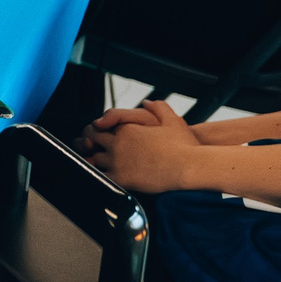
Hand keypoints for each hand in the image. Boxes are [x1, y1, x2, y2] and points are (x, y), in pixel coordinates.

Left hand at [81, 98, 200, 193]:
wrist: (190, 166)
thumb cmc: (184, 145)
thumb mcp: (172, 120)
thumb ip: (158, 108)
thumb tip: (147, 102)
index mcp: (126, 129)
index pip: (98, 127)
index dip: (97, 131)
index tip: (98, 136)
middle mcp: (118, 143)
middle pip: (92, 141)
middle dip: (91, 144)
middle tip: (92, 149)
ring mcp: (117, 161)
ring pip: (94, 160)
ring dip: (95, 161)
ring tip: (97, 164)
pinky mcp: (121, 179)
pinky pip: (101, 178)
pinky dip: (100, 177)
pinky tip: (104, 178)